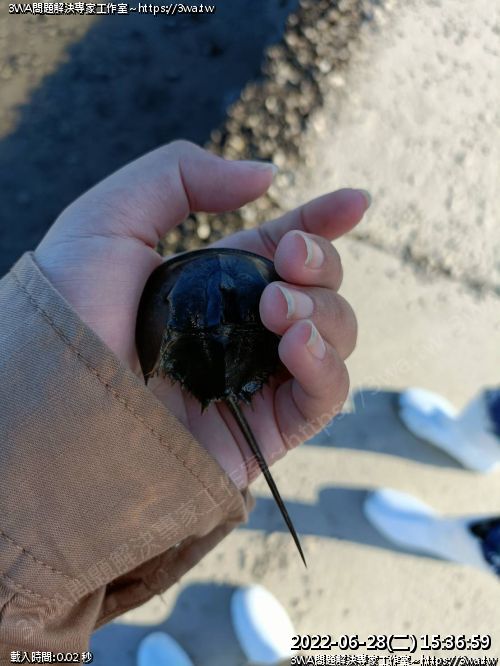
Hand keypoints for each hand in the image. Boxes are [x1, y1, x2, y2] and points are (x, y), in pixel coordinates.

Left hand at [35, 141, 368, 488]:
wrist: (51, 408)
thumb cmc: (68, 312)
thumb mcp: (108, 219)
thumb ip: (181, 176)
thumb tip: (268, 176)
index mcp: (211, 282)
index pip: (283, 248)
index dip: (323, 222)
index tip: (354, 202)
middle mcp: (239, 329)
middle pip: (319, 289)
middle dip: (320, 264)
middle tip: (288, 263)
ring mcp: (255, 378)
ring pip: (334, 336)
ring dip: (324, 310)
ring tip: (278, 308)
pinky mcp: (265, 429)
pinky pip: (326, 396)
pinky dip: (327, 364)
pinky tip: (297, 343)